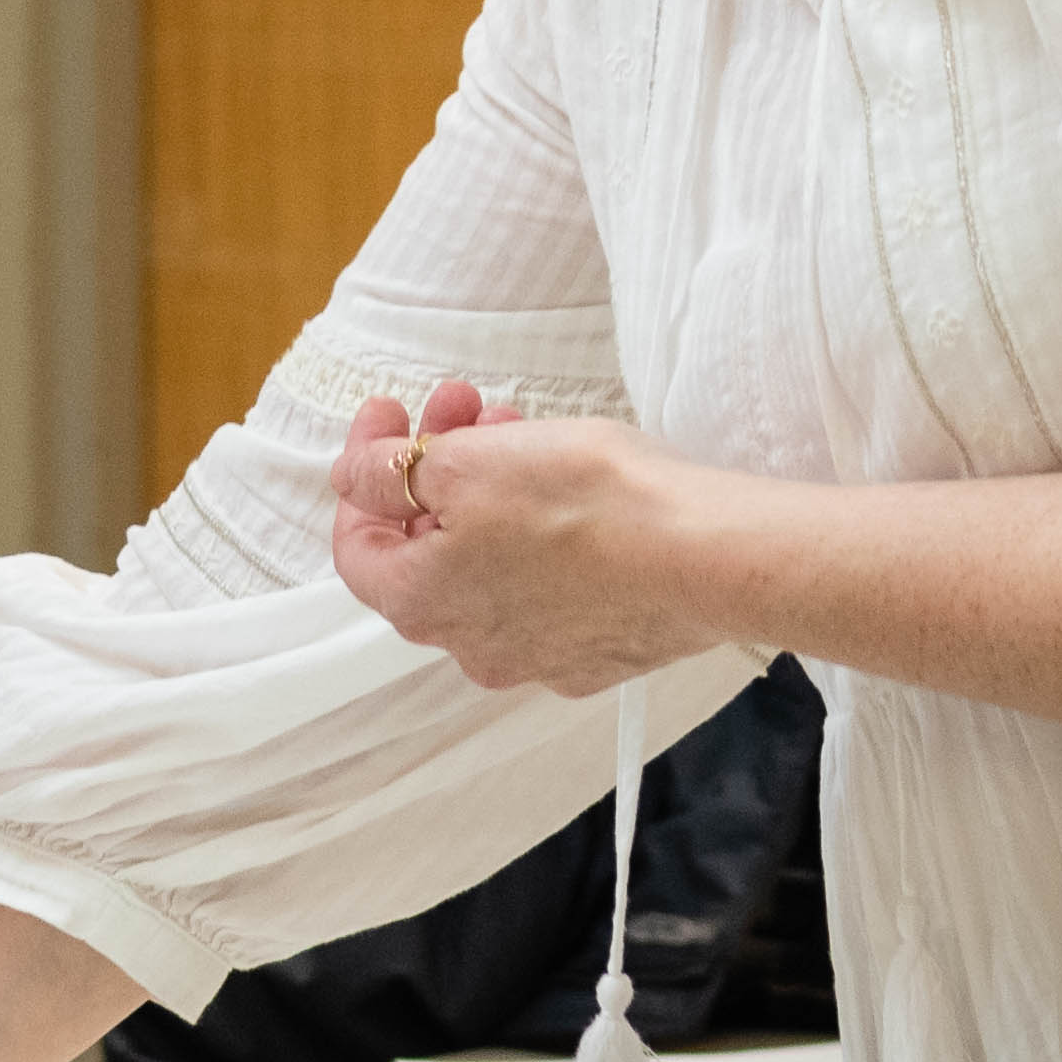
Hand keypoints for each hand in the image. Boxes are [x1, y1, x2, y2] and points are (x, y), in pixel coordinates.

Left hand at [327, 380, 739, 690]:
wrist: (709, 556)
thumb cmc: (583, 504)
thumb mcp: (463, 464)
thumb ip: (388, 474)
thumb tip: (352, 479)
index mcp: (421, 604)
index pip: (358, 546)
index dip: (363, 472)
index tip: (388, 414)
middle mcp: (470, 647)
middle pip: (427, 549)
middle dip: (435, 467)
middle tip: (462, 404)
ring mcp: (538, 657)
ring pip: (487, 564)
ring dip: (488, 492)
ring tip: (519, 426)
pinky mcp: (599, 652)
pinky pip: (547, 589)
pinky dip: (539, 537)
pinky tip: (568, 490)